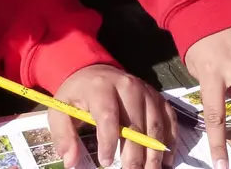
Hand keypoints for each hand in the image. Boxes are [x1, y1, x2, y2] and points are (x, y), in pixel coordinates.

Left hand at [52, 64, 177, 168]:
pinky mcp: (157, 97)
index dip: (109, 142)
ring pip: (155, 125)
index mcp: (101, 88)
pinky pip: (169, 119)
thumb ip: (63, 136)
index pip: (108, 116)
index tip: (106, 162)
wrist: (94, 72)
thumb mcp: (60, 111)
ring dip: (154, 154)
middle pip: (135, 125)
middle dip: (134, 155)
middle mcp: (128, 86)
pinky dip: (170, 141)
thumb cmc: (77, 95)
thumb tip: (71, 162)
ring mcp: (146, 91)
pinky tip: (166, 161)